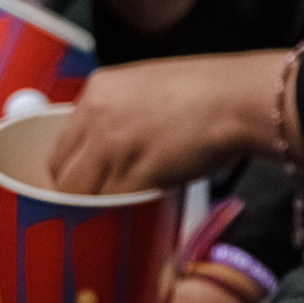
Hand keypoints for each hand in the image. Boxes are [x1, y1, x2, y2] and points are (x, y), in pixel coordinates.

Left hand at [47, 49, 294, 195]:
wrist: (242, 100)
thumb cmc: (212, 92)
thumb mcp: (151, 88)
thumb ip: (120, 113)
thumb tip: (110, 149)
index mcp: (98, 88)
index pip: (61, 143)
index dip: (71, 169)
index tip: (82, 183)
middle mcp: (96, 115)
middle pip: (62, 172)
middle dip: (75, 193)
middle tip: (96, 205)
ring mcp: (112, 145)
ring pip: (81, 195)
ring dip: (96, 208)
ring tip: (117, 214)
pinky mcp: (133, 172)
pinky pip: (111, 205)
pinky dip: (120, 214)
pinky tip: (136, 212)